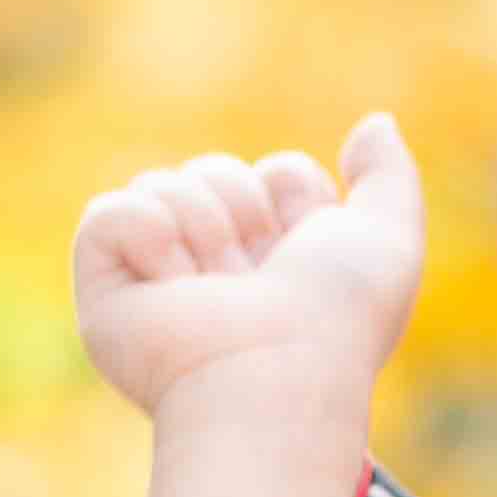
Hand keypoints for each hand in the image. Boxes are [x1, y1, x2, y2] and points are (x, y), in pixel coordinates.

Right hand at [74, 113, 425, 422]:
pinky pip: (107, 212)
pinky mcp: (107, 292)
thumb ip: (389, 177)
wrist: (275, 373)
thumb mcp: (388, 239)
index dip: (295, 196)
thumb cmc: (336, 318)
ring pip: (162, 181)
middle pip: (217, 168)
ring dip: (202, 224)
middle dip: (243, 206)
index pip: (280, 173)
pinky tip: (171, 282)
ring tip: (214, 288)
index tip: (305, 248)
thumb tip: (374, 124)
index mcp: (283, 262)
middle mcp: (220, 271)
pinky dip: (145, 232)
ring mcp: (160, 281)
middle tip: (253, 276)